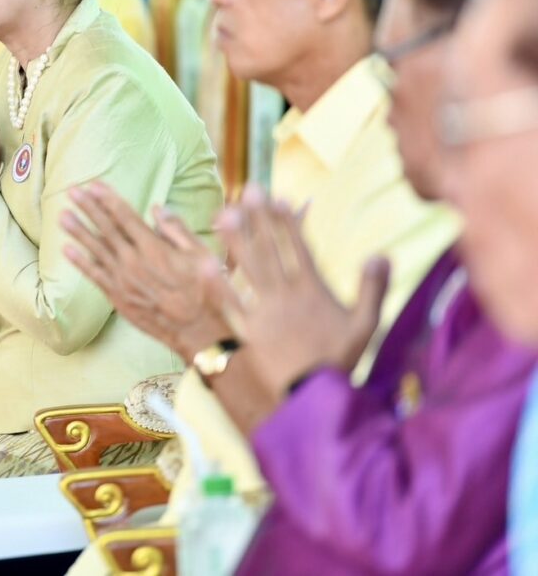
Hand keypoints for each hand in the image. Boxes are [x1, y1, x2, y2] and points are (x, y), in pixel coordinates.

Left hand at [61, 180, 229, 358]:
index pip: (125, 217)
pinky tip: (67, 250)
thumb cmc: (206, 292)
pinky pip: (95, 276)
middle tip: (72, 191)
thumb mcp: (200, 255)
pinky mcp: (119, 298)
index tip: (94, 185)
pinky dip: (80, 262)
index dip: (108, 199)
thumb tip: (156, 208)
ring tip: (62, 216)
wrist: (199, 333)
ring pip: (96, 250)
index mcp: (154, 248)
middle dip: (89, 208)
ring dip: (78, 231)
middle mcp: (134, 262)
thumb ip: (177, 230)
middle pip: (106, 229)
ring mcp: (123, 281)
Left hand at [214, 187, 389, 396]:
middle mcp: (287, 296)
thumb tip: (381, 254)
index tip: (279, 198)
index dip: (288, 223)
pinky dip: (218, 286)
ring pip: (249, 271)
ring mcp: (266, 312)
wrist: (316, 395)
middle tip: (248, 190)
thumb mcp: (367, 323)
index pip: (299, 249)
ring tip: (224, 213)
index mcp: (313, 291)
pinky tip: (203, 265)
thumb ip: (373, 287)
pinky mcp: (249, 331)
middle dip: (260, 219)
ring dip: (237, 241)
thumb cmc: (341, 359)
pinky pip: (231, 306)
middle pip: (271, 251)